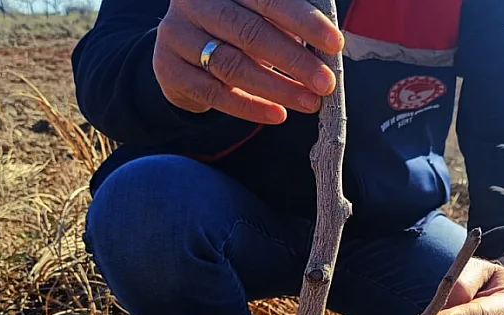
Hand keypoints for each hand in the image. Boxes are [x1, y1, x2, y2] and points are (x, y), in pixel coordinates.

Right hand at [154, 0, 343, 123]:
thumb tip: (329, 47)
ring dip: (277, 88)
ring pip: (232, 65)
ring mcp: (176, 34)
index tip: (335, 44)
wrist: (182, 50)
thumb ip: (287, 22)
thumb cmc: (235, 28)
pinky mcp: (168, 68)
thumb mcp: (259, 15)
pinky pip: (213, 93)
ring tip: (309, 102)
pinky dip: (250, 107)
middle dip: (294, 61)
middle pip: (250, 32)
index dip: (304, 21)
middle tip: (326, 83)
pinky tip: (278, 114)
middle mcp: (195, 2)